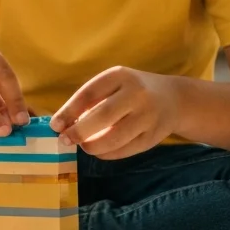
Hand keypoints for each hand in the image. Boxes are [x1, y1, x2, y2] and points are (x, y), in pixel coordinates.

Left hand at [50, 67, 179, 158]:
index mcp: (121, 76)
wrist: (174, 99)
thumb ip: (91, 99)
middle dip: (79, 131)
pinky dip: (107, 154)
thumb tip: (62, 124)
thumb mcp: (114, 83)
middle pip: (102, 116)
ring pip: (114, 138)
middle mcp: (137, 94)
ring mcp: (148, 116)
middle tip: (64, 140)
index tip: (55, 125)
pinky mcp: (153, 137)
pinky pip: (125, 151)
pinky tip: (99, 151)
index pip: (89, 93)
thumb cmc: (133, 91)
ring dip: (92, 146)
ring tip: (83, 145)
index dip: (69, 110)